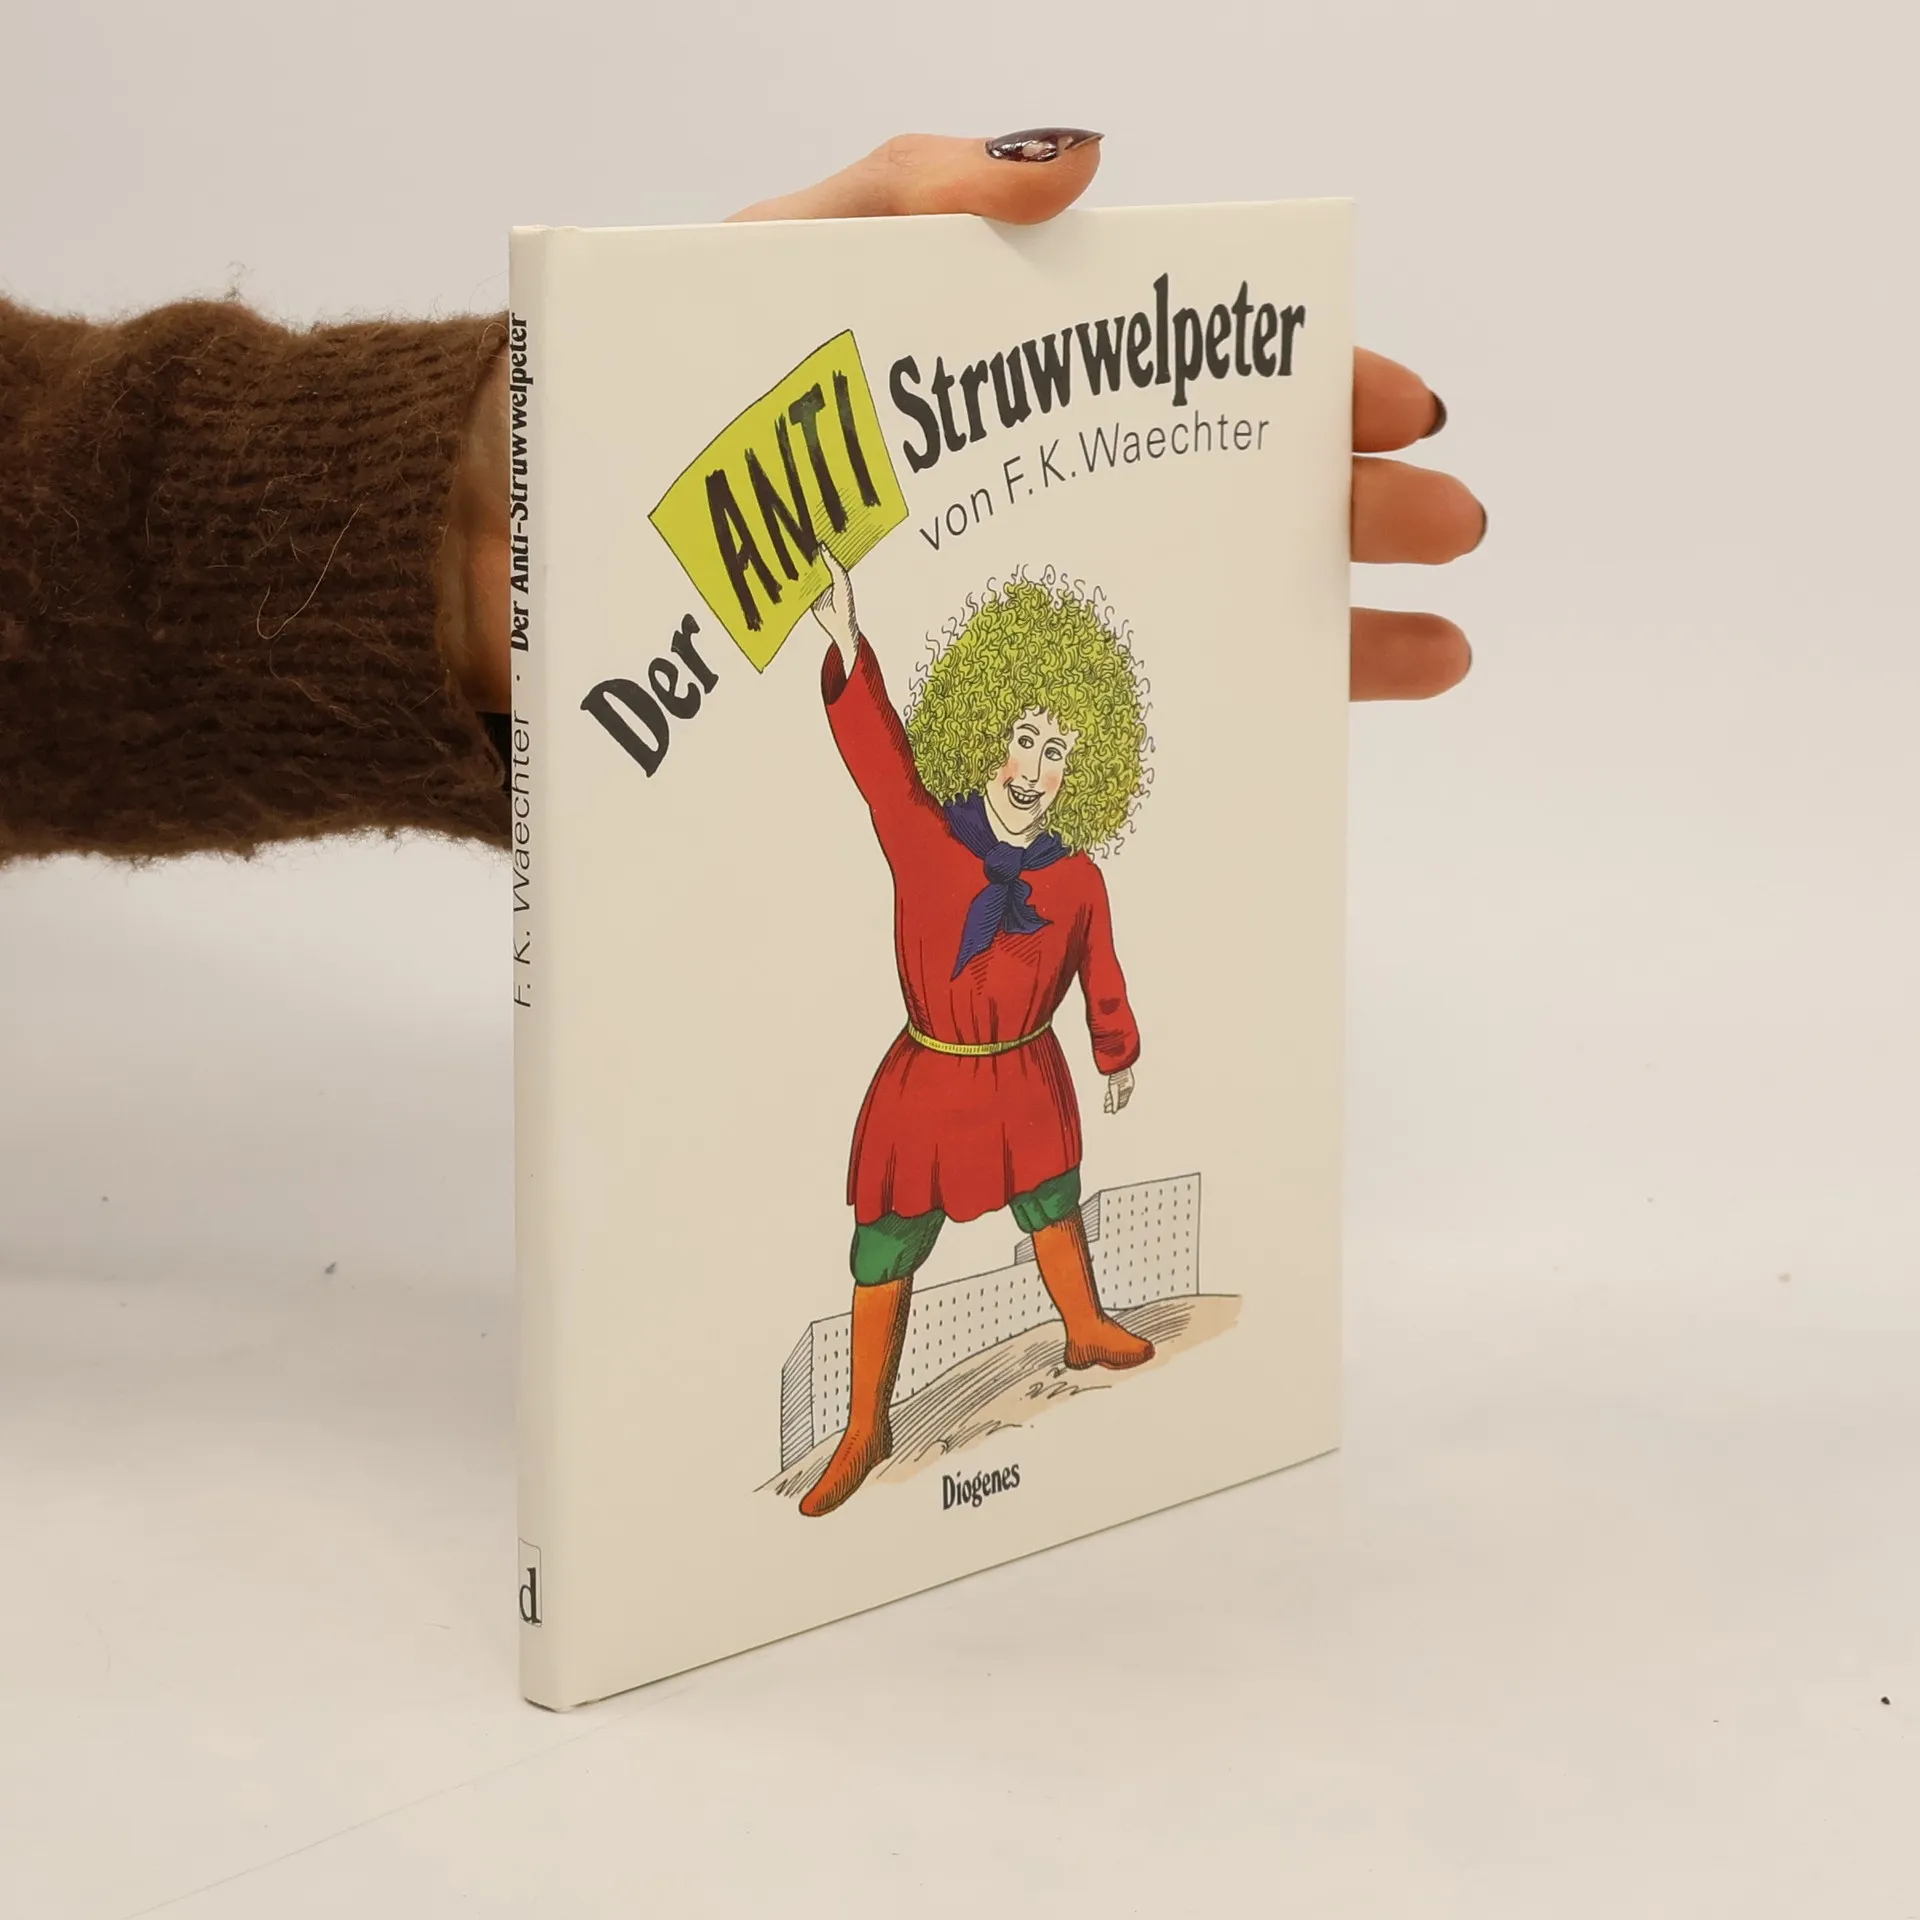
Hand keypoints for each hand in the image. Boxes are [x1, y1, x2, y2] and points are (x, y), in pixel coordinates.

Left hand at [445, 133, 1481, 712]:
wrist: (500, 581)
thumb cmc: (632, 408)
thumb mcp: (771, 265)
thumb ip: (910, 192)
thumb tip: (1086, 160)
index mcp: (987, 402)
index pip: (1176, 389)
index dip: (1297, 393)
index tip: (1393, 410)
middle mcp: (1001, 511)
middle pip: (1204, 505)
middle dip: (1338, 518)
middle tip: (1445, 536)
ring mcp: (970, 619)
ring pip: (1169, 625)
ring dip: (1306, 639)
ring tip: (1426, 658)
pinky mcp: (917, 726)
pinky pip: (1070, 736)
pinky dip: (1178, 740)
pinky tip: (1275, 745)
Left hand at [1104, 1067, 1134, 1114]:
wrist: (1118, 1061)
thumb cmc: (1117, 1074)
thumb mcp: (1114, 1090)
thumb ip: (1114, 1101)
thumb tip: (1114, 1112)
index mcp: (1128, 1089)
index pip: (1122, 1102)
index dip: (1115, 1107)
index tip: (1109, 1111)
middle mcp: (1127, 1086)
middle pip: (1119, 1099)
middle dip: (1112, 1104)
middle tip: (1105, 1109)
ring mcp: (1123, 1082)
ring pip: (1117, 1094)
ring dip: (1111, 1100)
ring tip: (1105, 1104)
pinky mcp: (1119, 1079)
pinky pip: (1116, 1089)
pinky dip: (1111, 1094)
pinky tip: (1107, 1096)